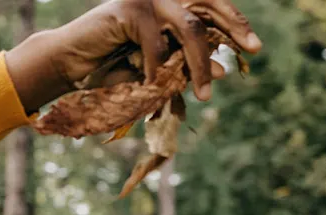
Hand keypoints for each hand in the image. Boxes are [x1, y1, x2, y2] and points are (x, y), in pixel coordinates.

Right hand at [6, 0, 263, 110]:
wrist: (71, 65)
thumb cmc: (112, 68)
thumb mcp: (157, 69)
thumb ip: (186, 65)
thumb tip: (224, 70)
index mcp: (170, 4)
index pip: (210, 6)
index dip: (234, 22)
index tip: (255, 48)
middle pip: (206, 8)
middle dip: (234, 27)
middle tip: (254, 49)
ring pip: (188, 29)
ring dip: (199, 64)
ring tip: (205, 93)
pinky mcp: (129, 9)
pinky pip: (157, 44)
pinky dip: (159, 69)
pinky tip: (155, 86)